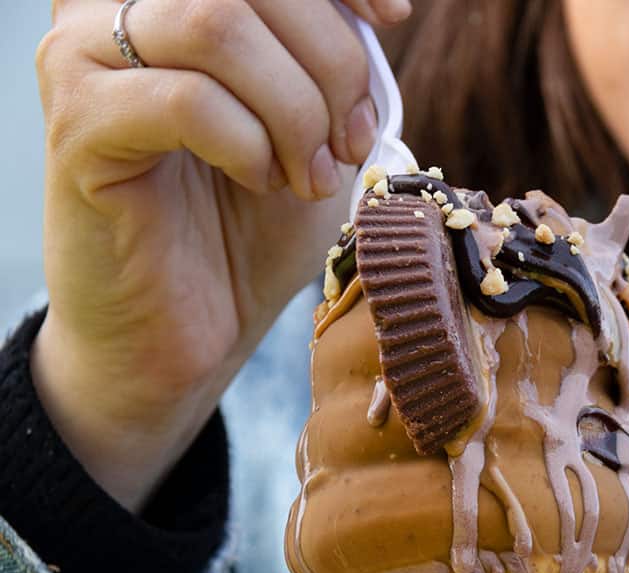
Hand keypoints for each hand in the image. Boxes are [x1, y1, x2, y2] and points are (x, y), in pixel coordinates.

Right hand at [32, 0, 409, 510]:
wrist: (192, 327)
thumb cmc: (251, 223)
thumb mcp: (313, 123)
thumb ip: (328, 53)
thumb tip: (380, 7)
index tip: (393, 16)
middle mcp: (109, 6)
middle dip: (331, 60)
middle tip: (350, 139)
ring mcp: (83, 60)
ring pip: (217, 25)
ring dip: (295, 108)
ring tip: (310, 174)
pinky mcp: (78, 125)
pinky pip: (187, 99)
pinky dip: (251, 145)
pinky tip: (262, 184)